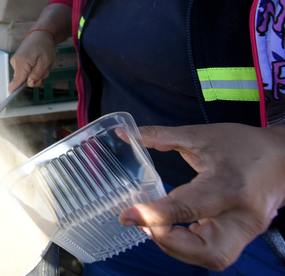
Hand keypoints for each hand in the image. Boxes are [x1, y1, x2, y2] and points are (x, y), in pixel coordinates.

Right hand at [9, 30, 55, 90]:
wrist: (40, 33)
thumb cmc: (44, 46)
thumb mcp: (46, 61)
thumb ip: (38, 74)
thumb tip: (30, 84)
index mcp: (22, 63)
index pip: (16, 80)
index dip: (14, 90)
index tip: (9, 98)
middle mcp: (15, 63)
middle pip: (24, 80)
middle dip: (36, 77)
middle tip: (44, 68)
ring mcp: (16, 62)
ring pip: (26, 76)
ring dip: (37, 73)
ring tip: (42, 62)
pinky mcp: (18, 61)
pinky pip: (26, 71)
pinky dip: (34, 69)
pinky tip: (38, 61)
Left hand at [119, 123, 284, 270]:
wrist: (283, 157)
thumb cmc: (243, 144)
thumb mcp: (200, 135)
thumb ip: (161, 136)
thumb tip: (125, 134)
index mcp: (228, 186)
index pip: (187, 208)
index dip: (154, 215)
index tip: (127, 216)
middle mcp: (241, 216)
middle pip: (208, 252)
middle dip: (171, 244)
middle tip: (147, 224)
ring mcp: (247, 230)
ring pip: (213, 259)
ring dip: (178, 248)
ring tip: (157, 225)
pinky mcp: (245, 236)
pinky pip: (216, 253)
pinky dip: (190, 246)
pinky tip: (176, 228)